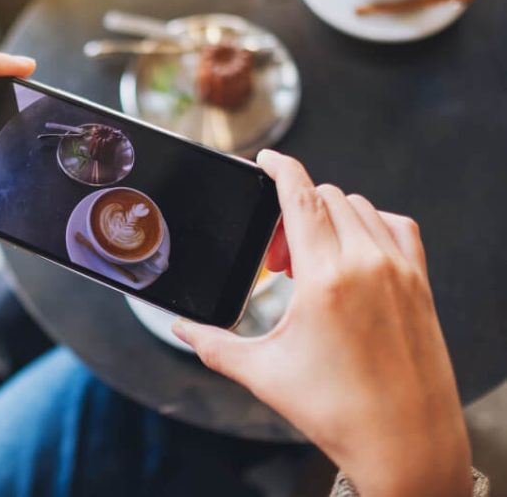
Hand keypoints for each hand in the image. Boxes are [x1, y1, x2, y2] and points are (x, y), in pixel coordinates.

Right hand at [173, 150, 471, 496]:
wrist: (406, 444)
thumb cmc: (339, 412)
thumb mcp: (264, 373)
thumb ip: (212, 345)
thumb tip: (181, 329)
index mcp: (326, 279)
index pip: (302, 196)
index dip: (281, 168)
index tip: (267, 158)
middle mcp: (367, 264)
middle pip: (326, 198)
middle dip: (294, 212)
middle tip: (279, 258)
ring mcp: (400, 271)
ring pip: (360, 207)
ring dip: (328, 218)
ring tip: (312, 262)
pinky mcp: (420, 283)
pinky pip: (396, 226)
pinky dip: (370, 225)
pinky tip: (354, 255)